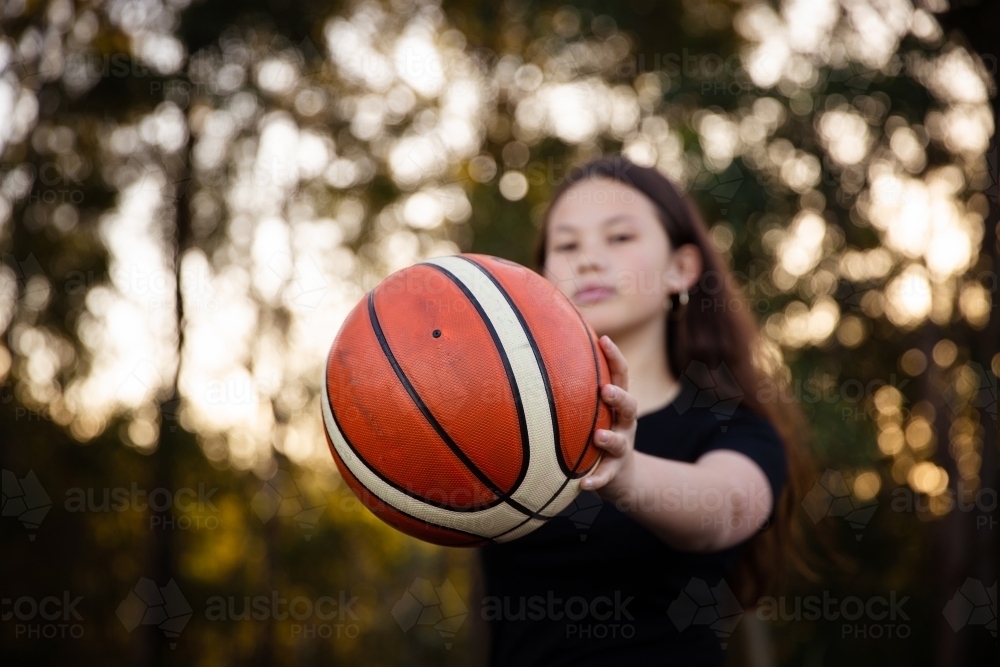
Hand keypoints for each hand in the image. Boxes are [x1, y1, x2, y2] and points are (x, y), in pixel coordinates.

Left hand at [580, 335, 638, 501]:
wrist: (621, 478)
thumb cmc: (596, 434)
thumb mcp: (591, 412)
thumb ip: (573, 391)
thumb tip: (535, 358)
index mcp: (616, 405)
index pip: (620, 376)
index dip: (615, 357)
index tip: (603, 339)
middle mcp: (624, 424)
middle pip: (629, 406)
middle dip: (619, 397)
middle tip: (606, 391)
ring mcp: (622, 448)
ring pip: (620, 442)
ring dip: (610, 438)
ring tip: (599, 436)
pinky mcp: (614, 472)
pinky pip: (606, 477)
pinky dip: (596, 480)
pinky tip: (583, 485)